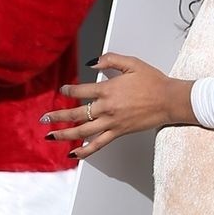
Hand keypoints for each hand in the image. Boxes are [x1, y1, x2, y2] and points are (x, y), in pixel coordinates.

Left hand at [42, 52, 196, 158]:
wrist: (170, 100)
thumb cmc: (153, 81)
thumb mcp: (132, 63)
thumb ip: (109, 60)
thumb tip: (91, 62)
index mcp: (108, 90)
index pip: (80, 91)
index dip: (68, 90)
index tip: (63, 90)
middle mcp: (107, 108)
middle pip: (76, 114)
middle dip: (57, 116)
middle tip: (44, 119)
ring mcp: (112, 123)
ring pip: (83, 131)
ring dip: (64, 134)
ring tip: (50, 136)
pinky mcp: (118, 132)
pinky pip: (98, 144)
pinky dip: (85, 151)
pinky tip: (73, 154)